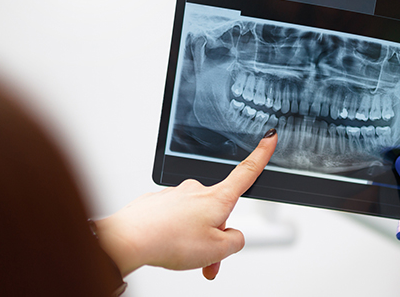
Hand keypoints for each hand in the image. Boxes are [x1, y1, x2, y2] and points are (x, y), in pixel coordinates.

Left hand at [95, 129, 277, 279]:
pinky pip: (174, 221)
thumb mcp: (217, 250)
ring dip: (195, 240)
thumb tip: (231, 236)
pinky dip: (176, 235)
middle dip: (216, 237)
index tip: (269, 138)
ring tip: (184, 257)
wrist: (130, 239)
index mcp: (217, 198)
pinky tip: (167, 246)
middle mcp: (196, 190)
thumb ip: (235, 241)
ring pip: (195, 220)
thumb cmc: (170, 240)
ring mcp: (175, 195)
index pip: (246, 172)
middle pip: (218, 213)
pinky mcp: (158, 203)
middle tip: (208, 261)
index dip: (261, 155)